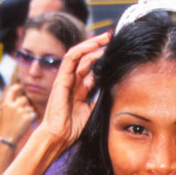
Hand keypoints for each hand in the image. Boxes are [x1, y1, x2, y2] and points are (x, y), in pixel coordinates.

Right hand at [0, 84, 35, 143]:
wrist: (6, 138)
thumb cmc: (6, 127)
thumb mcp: (6, 114)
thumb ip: (13, 106)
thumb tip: (26, 100)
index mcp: (6, 104)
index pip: (11, 91)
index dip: (17, 88)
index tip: (21, 86)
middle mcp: (14, 106)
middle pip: (24, 99)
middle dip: (26, 104)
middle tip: (23, 113)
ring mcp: (21, 111)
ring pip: (30, 108)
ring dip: (29, 113)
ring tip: (22, 122)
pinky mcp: (28, 117)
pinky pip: (34, 114)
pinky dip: (31, 119)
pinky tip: (25, 124)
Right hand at [40, 32, 110, 150]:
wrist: (59, 136)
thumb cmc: (73, 129)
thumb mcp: (93, 110)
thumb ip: (99, 97)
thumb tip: (113, 86)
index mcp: (80, 90)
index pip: (92, 69)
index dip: (103, 60)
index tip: (117, 53)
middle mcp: (72, 82)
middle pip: (86, 59)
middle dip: (99, 47)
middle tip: (113, 39)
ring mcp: (66, 79)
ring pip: (79, 55)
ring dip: (92, 44)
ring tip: (105, 38)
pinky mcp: (61, 79)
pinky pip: (70, 59)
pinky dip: (81, 50)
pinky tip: (93, 44)